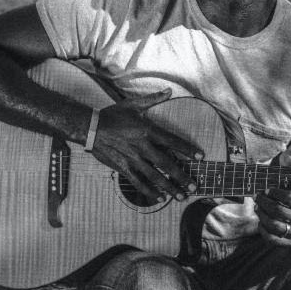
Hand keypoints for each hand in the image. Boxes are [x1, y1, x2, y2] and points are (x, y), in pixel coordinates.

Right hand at [87, 89, 201, 202]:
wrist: (90, 128)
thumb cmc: (113, 115)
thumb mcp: (133, 104)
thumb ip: (153, 99)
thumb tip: (169, 90)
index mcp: (148, 131)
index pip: (173, 141)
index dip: (188, 149)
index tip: (200, 157)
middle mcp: (143, 147)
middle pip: (167, 164)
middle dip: (182, 177)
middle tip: (194, 186)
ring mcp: (133, 159)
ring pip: (155, 177)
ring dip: (169, 188)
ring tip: (181, 197)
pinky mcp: (123, 167)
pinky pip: (138, 182)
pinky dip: (149, 192)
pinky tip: (160, 199)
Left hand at [254, 187, 290, 246]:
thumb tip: (267, 193)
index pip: (289, 198)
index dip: (275, 193)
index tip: (267, 190)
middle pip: (278, 210)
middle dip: (264, 202)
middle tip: (257, 197)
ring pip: (273, 224)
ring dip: (261, 214)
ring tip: (257, 208)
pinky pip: (272, 238)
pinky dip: (263, 230)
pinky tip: (260, 222)